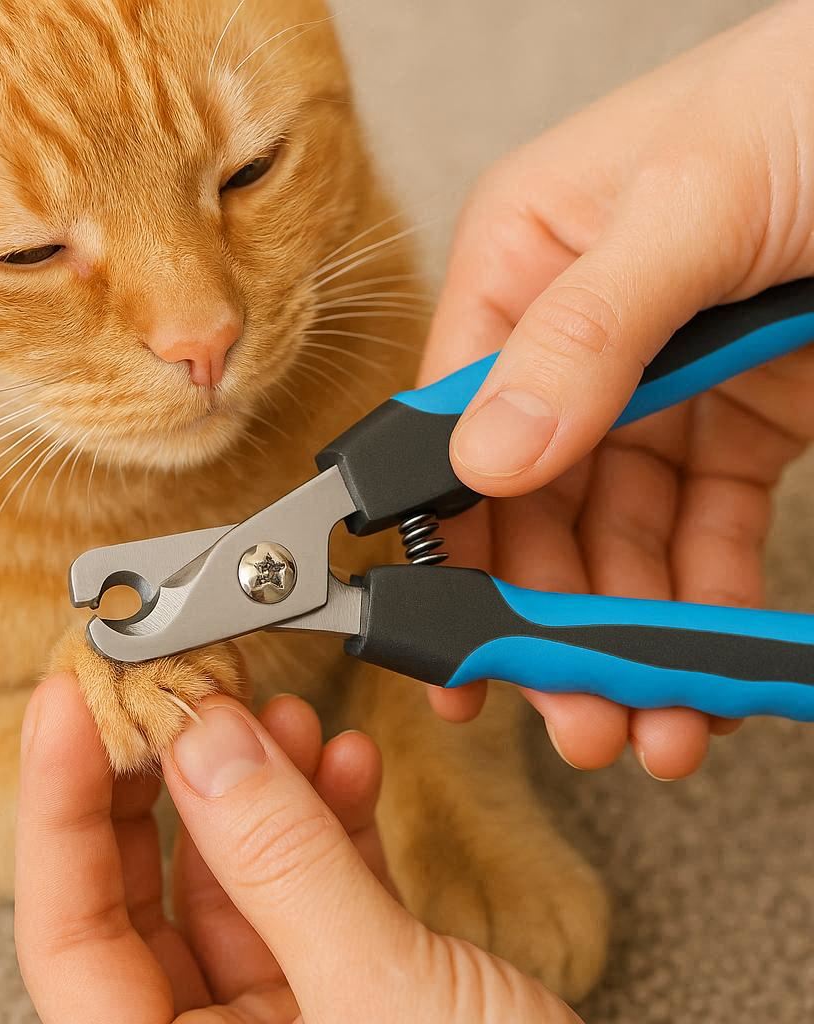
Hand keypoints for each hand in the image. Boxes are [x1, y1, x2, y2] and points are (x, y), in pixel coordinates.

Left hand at [15, 675, 580, 1022]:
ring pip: (238, 880)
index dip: (59, 803)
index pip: (70, 930)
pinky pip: (315, 891)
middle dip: (165, 778)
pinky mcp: (358, 994)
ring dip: (259, 787)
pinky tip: (345, 765)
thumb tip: (204, 743)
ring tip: (283, 714)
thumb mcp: (379, 992)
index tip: (72, 700)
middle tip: (175, 689)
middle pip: (144, 896)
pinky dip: (328, 819)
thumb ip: (284, 862)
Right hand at [423, 0, 813, 779]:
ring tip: (642, 728)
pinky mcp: (734, 424)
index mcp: (522, 263)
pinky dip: (700, 606)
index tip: (462, 642)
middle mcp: (568, 337)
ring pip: (615, 536)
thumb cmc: (812, 97)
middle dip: (550, 616)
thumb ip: (582, 333)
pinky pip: (701, 532)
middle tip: (571, 715)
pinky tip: (700, 673)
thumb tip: (486, 462)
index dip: (454, 540)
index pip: (454, 422)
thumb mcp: (692, 202)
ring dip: (623, 634)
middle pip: (533, 503)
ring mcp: (651, 388)